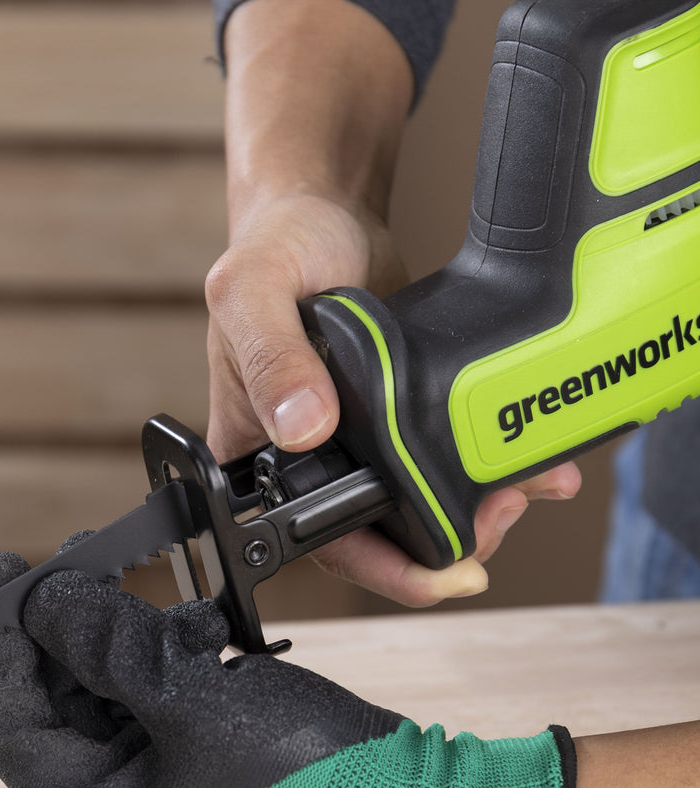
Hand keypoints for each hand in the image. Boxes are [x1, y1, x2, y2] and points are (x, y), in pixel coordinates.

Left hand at [0, 549, 575, 787]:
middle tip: (65, 561)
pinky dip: (160, 648)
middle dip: (60, 628)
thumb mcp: (195, 701)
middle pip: (54, 703)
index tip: (1, 579)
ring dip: (117, 633)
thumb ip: (109, 647)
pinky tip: (194, 623)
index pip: (13, 728)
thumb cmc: (311, 780)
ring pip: (102, 690)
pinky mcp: (194, 752)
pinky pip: (150, 690)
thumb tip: (41, 599)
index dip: (2, 649)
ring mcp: (159, 781)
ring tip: (139, 586)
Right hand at [205, 191, 582, 605]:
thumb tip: (306, 428)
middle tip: (494, 525)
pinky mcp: (402, 415)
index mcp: (257, 448)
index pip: (307, 535)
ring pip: (415, 506)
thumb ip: (271, 357)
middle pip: (373, 535)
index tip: (435, 574)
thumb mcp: (254, 292)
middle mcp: (308, 457)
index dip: (372, 565)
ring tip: (520, 492)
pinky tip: (532, 465)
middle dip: (439, 550)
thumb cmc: (276, 248)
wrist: (326, 213)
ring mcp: (360, 440)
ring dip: (475, 514)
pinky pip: (443, 458)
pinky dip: (490, 469)